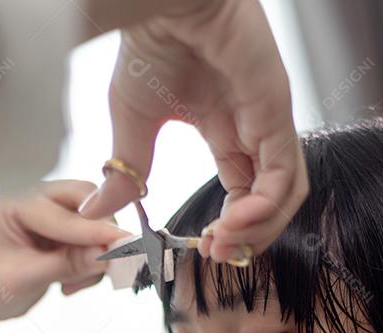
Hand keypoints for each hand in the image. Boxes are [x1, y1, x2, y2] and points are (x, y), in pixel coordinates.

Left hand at [0, 180, 131, 325]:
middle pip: (90, 204)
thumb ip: (68, 264)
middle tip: (103, 269)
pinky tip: (68, 284)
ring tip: (70, 285)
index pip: (68, 213)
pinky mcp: (63, 231)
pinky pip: (94, 242)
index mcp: (18, 200)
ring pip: (97, 223)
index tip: (127, 246)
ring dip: (95, 256)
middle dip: (100, 238)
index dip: (98, 232)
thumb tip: (110, 255)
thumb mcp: (26, 278)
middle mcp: (36, 198)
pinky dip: (91, 265)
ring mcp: (52, 213)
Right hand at [79, 0, 307, 263]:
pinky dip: (265, 207)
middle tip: (217, 256)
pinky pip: (284, 174)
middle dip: (247, 238)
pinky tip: (235, 220)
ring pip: (284, 194)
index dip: (229, 227)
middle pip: (269, 200)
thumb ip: (126, 172)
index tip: (203, 246)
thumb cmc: (150, 46)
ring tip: (225, 244)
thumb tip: (98, 211)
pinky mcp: (276, 113)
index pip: (243, 192)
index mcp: (224, 130)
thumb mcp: (132, 123)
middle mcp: (252, 129)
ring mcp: (268, 122)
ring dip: (258, 230)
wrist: (161, 6)